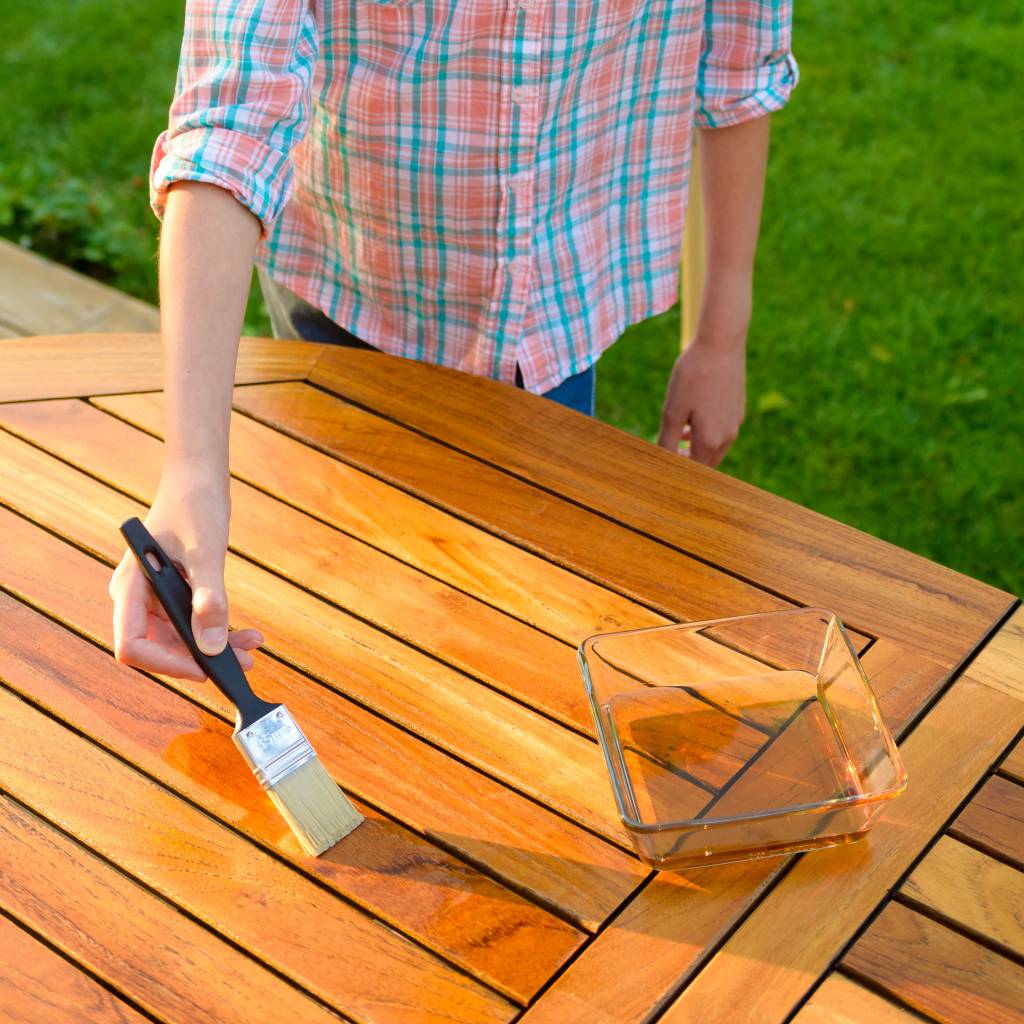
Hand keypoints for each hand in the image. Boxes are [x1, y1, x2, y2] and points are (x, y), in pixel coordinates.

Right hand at [108, 465, 262, 681]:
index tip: (205, 669)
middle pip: (159, 647)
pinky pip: (191, 623)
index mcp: (130, 587)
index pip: (133, 645)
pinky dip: (216, 630)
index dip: (167, 663)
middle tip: (244, 664)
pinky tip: (246, 634)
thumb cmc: (194, 505)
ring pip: (179, 638)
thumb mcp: (206, 552)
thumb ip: (210, 599)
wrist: (198, 478)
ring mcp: (154, 596)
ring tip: (251, 649)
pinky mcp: (173, 593)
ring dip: (214, 648)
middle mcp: (136, 596)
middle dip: (200, 659)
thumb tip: (212, 647)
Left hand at [658, 335, 746, 467]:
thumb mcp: (672, 411)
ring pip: (715, 447)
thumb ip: (667, 440)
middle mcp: (728, 437)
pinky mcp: (738, 409)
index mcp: (711, 441)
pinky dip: (707, 432)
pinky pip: (722, 431)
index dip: (677, 469)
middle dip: (688, 460)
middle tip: (668, 451)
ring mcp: (735, 423)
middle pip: (707, 462)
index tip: (662, 461)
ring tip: (677, 435)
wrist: (721, 344)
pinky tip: (693, 418)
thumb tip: (663, 460)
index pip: (694, 470)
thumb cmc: (693, 376)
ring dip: (696, 446)